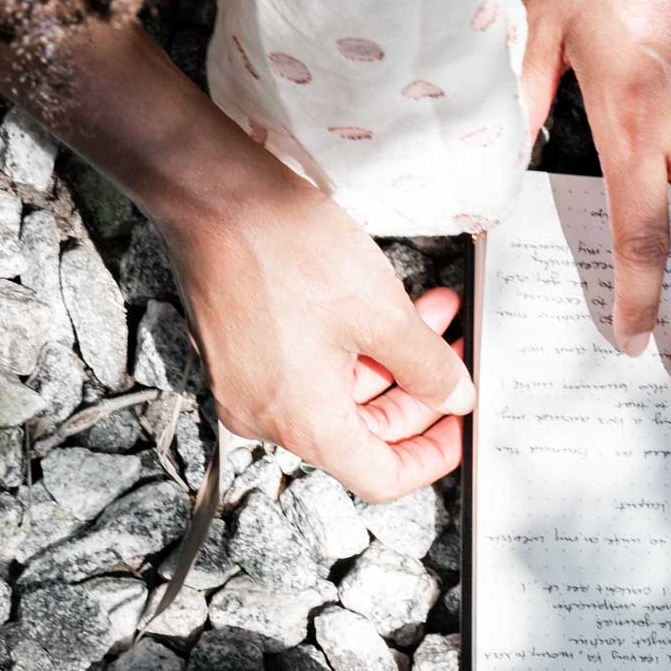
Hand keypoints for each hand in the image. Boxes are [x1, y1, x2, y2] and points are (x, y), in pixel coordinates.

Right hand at [158, 152, 471, 500]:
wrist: (210, 192)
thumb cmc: (283, 247)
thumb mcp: (381, 311)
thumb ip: (428, 367)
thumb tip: (456, 397)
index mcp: (306, 424)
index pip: (381, 478)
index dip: (431, 458)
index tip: (460, 429)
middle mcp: (270, 418)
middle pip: (363, 436)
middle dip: (418, 394)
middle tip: (457, 357)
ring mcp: (250, 388)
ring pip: (340, 396)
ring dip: (392, 360)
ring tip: (435, 313)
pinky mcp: (241, 356)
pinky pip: (308, 371)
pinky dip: (353, 347)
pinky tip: (387, 308)